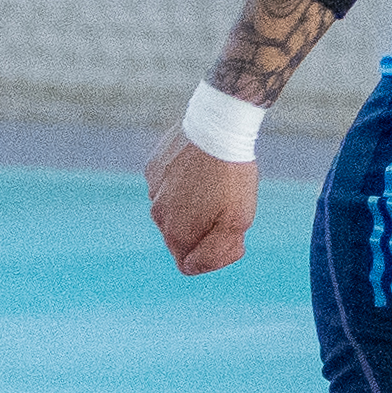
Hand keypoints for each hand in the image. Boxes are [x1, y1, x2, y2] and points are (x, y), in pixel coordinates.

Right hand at [147, 127, 259, 274]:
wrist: (218, 126)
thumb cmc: (232, 177)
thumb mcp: (238, 222)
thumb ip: (217, 253)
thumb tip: (196, 266)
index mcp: (176, 234)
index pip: (188, 264)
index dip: (212, 254)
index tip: (229, 233)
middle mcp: (157, 215)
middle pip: (181, 236)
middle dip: (202, 228)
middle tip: (224, 204)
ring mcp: (153, 188)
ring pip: (174, 208)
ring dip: (192, 203)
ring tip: (214, 181)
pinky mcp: (154, 166)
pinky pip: (168, 183)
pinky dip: (183, 180)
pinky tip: (201, 166)